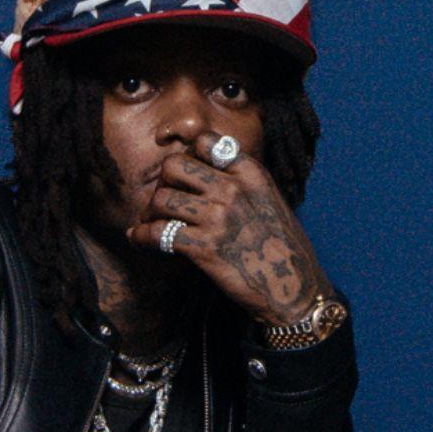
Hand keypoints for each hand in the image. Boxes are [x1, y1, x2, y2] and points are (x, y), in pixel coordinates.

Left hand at [126, 133, 331, 325]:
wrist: (294, 289)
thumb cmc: (284, 249)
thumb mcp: (270, 201)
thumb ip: (242, 184)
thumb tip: (208, 177)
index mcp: (250, 173)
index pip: (204, 142)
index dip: (187, 156)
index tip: (182, 176)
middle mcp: (232, 189)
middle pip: (173, 166)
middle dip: (162, 182)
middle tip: (163, 201)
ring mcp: (217, 217)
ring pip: (161, 198)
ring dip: (149, 212)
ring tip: (151, 223)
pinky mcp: (203, 247)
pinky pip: (158, 233)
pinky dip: (142, 237)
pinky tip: (138, 240)